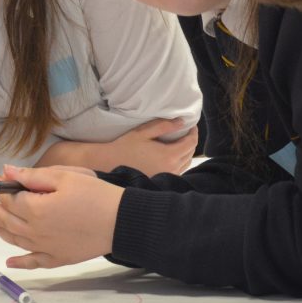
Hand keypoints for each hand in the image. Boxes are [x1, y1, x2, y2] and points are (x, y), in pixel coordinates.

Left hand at [0, 164, 120, 268]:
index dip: (0, 189)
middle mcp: (34, 231)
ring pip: (14, 239)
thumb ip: (32, 176)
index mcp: (35, 209)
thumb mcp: (65, 177)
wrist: (122, 222)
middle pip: (6, 220)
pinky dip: (20, 262)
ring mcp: (45, 247)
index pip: (9, 198)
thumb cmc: (95, 195)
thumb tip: (7, 172)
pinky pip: (34, 261)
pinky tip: (9, 262)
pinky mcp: (58, 258)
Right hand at [37, 118, 195, 174]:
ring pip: (185, 163)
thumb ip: (163, 126)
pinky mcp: (160, 181)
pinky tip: (170, 155)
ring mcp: (166, 177)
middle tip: (185, 131)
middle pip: (190, 153)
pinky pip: (177, 170)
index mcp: (169, 156)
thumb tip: (182, 121)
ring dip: (185, 152)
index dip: (193, 132)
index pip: (191, 142)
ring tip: (179, 141)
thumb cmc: (124, 146)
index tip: (190, 125)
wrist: (108, 164)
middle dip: (190, 141)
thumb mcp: (143, 132)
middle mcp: (171, 169)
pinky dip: (179, 161)